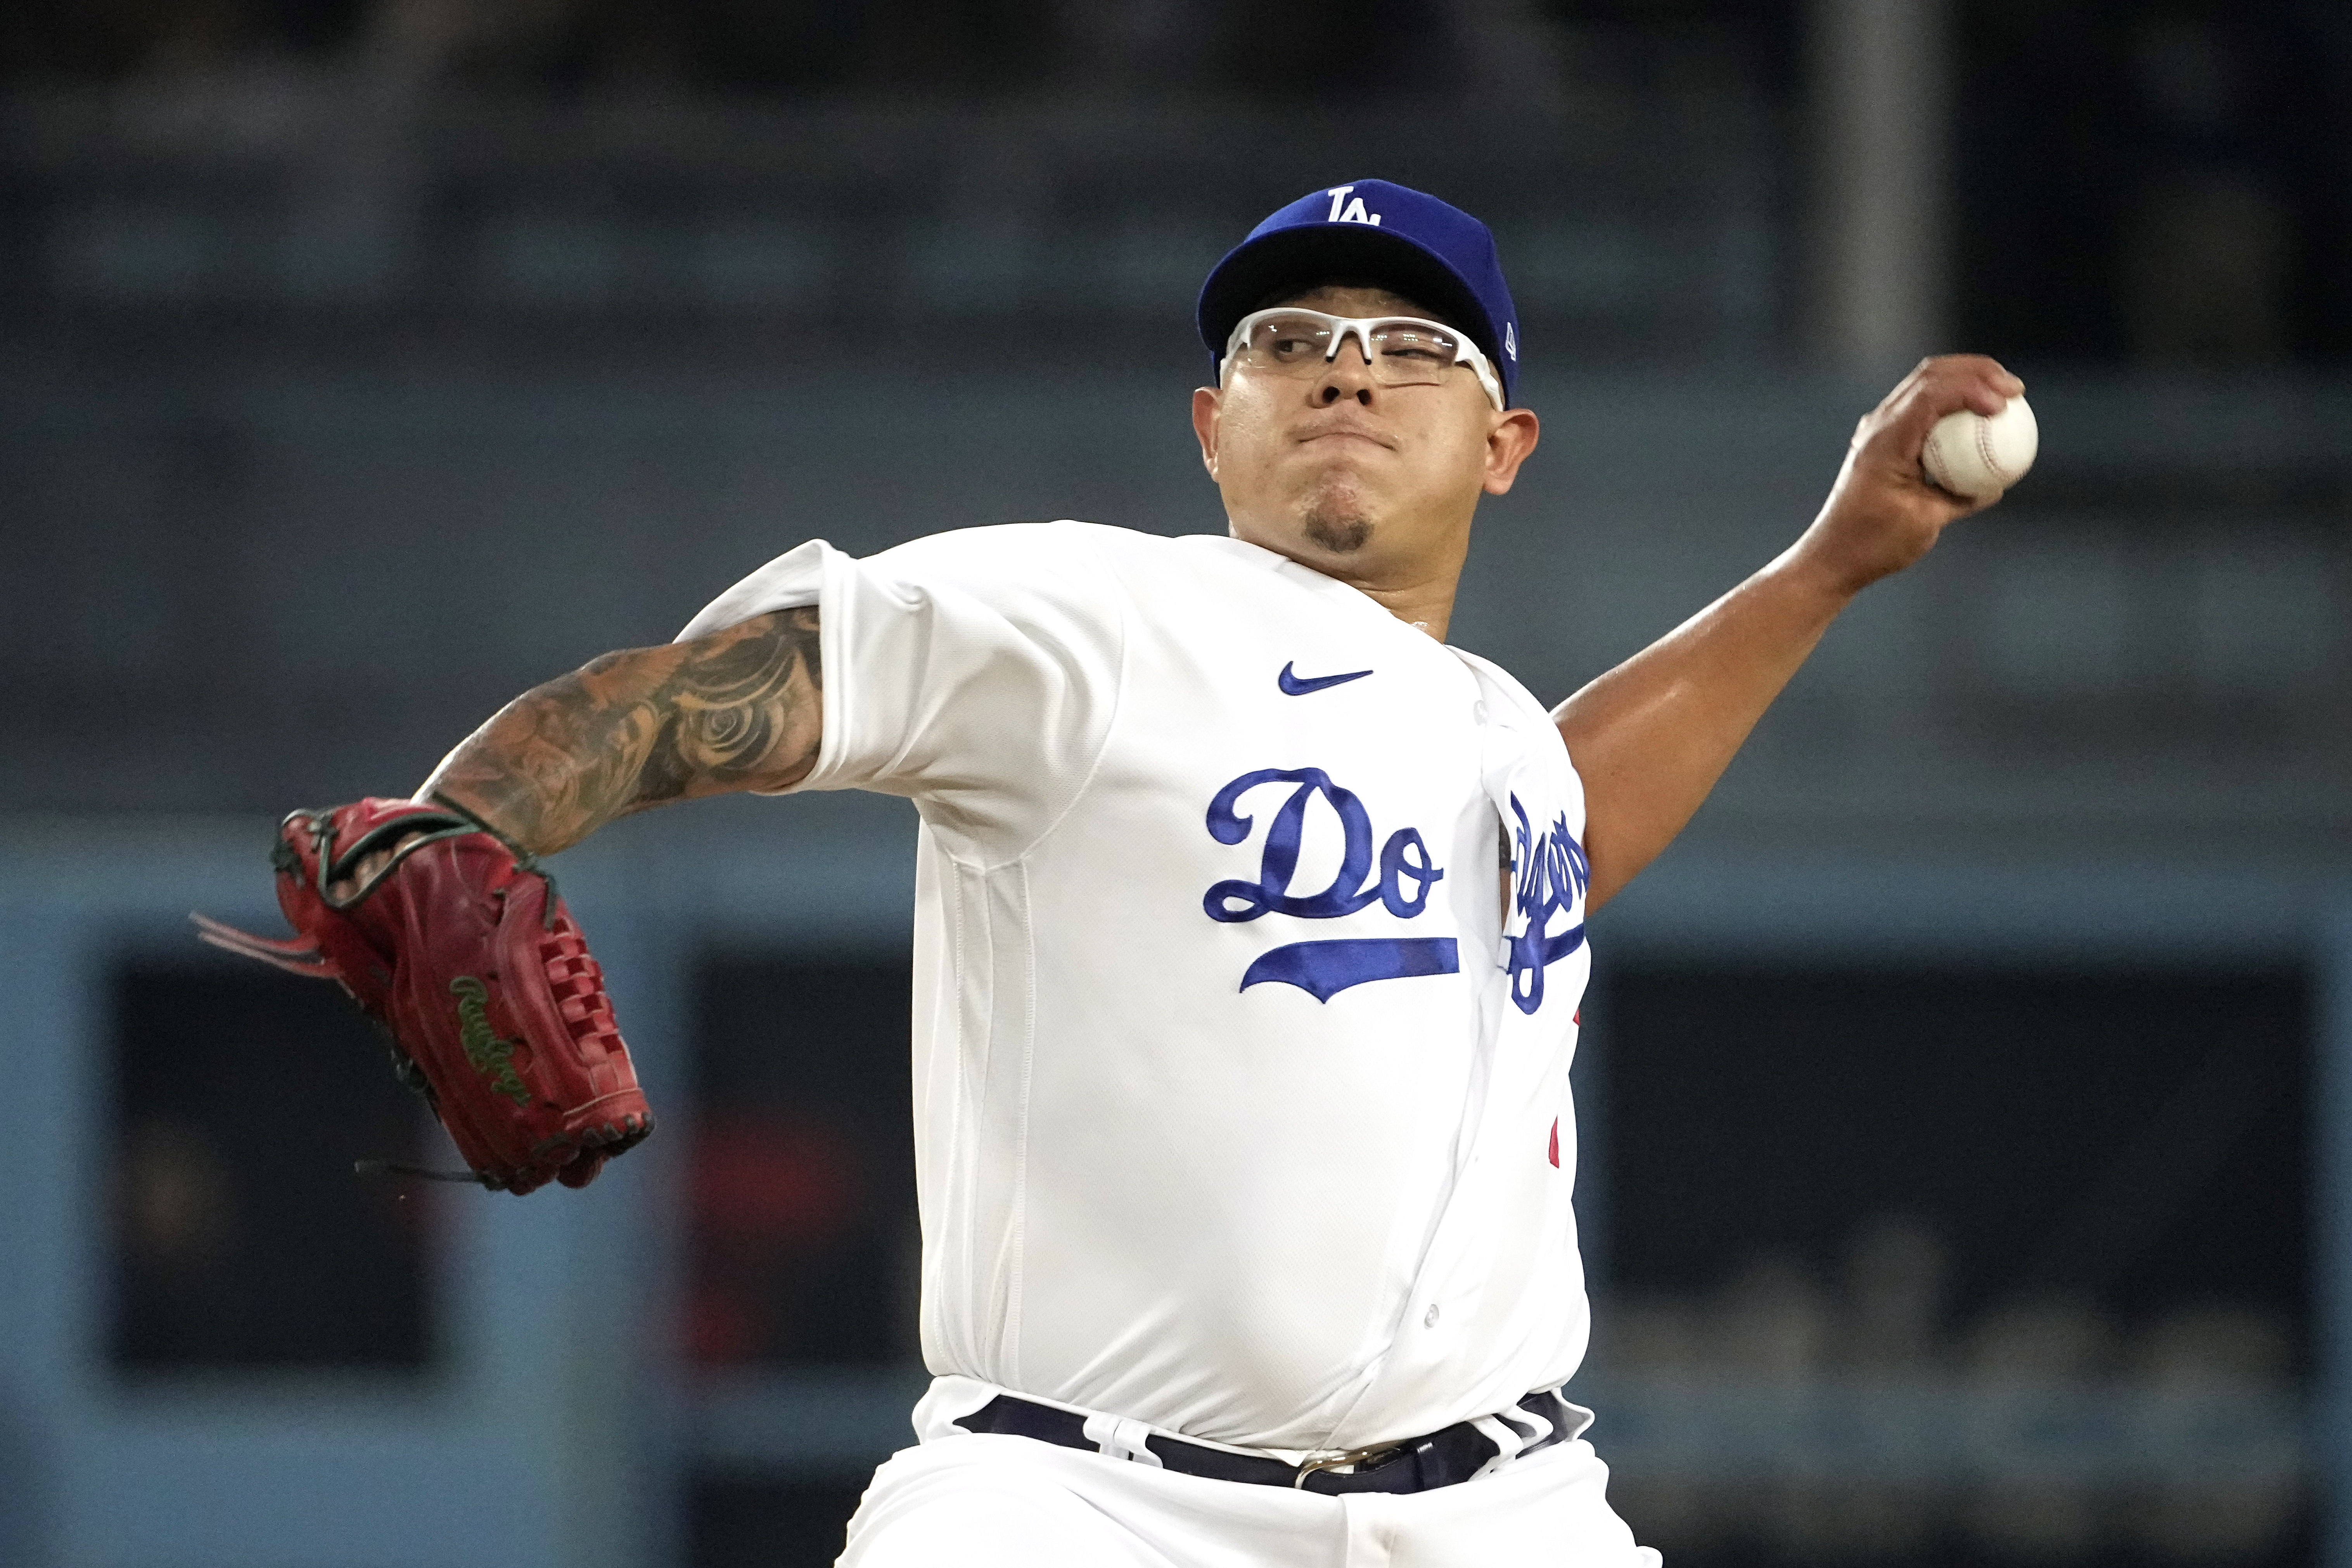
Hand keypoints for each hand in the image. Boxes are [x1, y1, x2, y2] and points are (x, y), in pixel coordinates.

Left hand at [1794, 355, 2023, 597]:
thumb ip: (1961, 498)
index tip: (2004, 404)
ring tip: (2002, 392)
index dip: (1973, 388)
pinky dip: (1952, 402)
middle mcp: (1878, 427)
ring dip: (1965, 379)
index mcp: (1886, 442)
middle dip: (1977, 371)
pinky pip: (1921, 407)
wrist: (1832, 555)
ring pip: (1925, 384)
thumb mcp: (1925, 522)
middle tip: (2014, 388)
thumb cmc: (1875, 544)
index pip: (1932, 395)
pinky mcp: (1883, 439)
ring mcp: (1877, 429)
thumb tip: (1995, 485)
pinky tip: (1978, 415)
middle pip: (1931, 375)